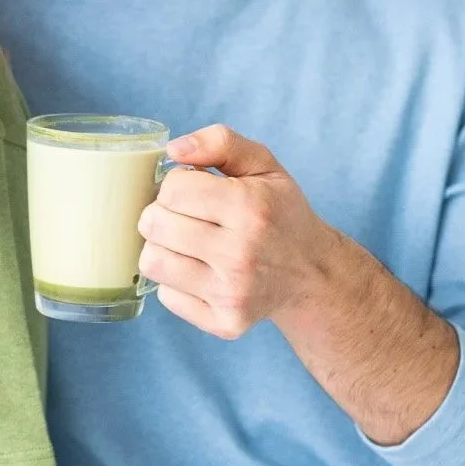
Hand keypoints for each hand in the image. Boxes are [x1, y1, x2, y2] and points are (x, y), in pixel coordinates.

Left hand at [137, 124, 338, 339]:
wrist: (312, 273)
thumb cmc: (279, 212)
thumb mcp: (262, 164)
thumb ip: (219, 142)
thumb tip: (173, 149)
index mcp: (250, 207)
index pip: (172, 189)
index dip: (177, 185)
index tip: (194, 191)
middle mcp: (241, 253)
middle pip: (154, 224)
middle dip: (163, 214)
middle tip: (186, 218)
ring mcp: (232, 293)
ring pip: (152, 262)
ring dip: (163, 248)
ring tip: (188, 244)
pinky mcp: (225, 322)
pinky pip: (166, 296)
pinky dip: (176, 282)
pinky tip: (201, 272)